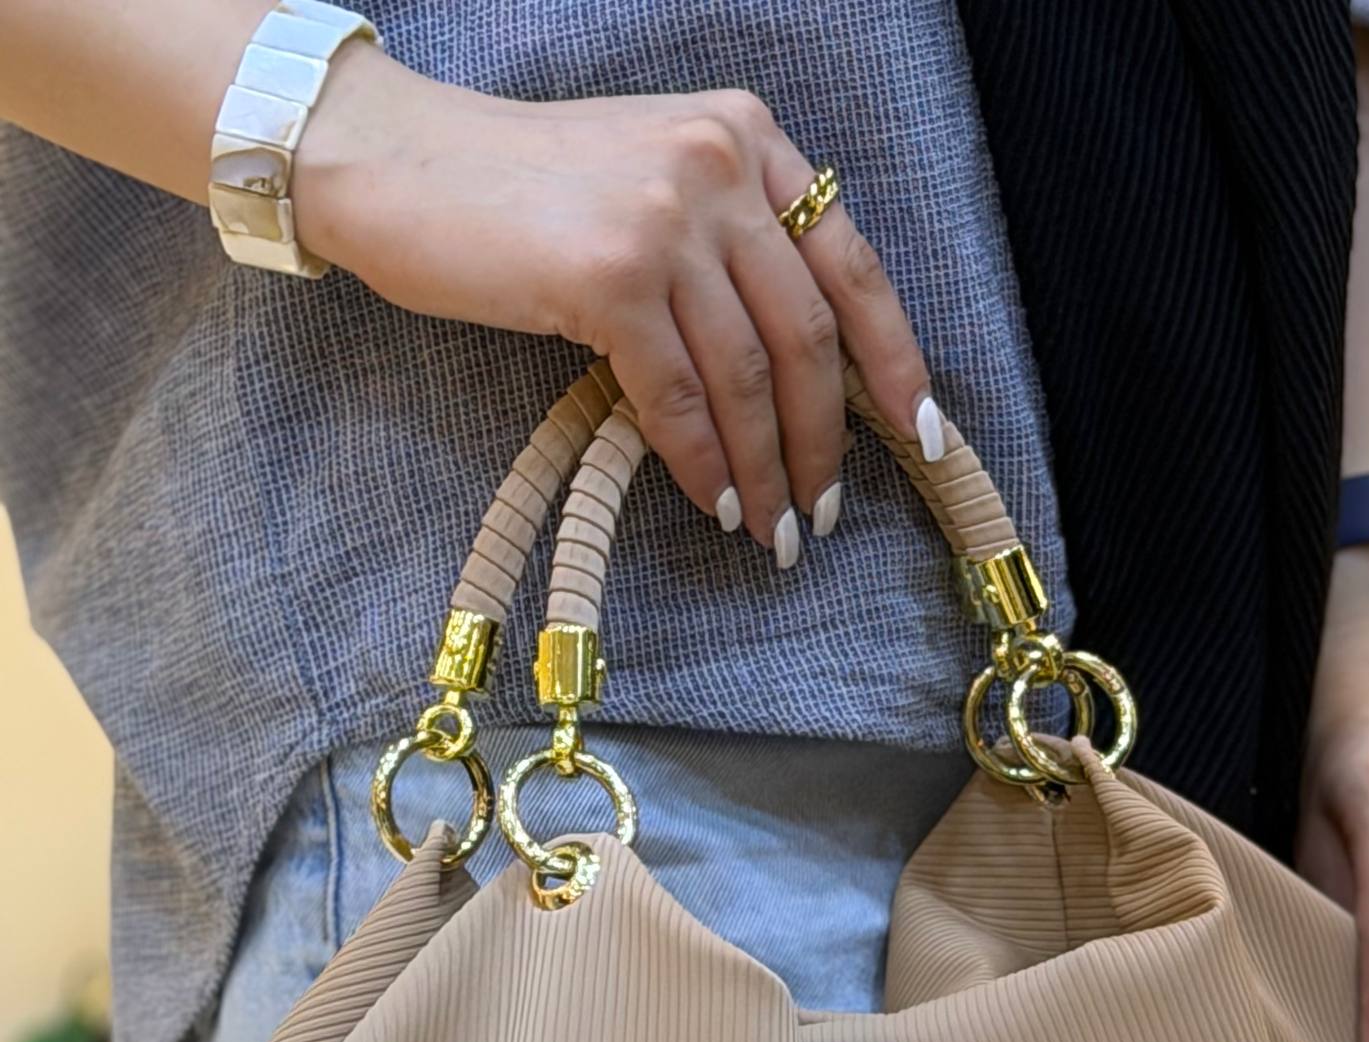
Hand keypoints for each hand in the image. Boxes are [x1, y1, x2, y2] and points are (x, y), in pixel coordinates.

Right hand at [296, 47, 940, 560]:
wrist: (399, 164)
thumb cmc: (524, 194)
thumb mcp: (652, 185)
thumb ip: (730, 247)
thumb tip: (803, 375)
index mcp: (745, 136)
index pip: (851, 263)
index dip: (893, 360)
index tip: (921, 432)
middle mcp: (717, 163)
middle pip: (807, 334)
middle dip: (824, 441)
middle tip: (822, 514)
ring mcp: (664, 216)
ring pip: (747, 376)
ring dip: (767, 468)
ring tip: (773, 530)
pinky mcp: (609, 275)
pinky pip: (678, 397)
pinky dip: (703, 464)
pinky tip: (716, 505)